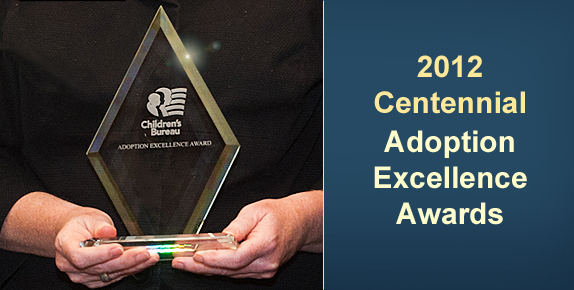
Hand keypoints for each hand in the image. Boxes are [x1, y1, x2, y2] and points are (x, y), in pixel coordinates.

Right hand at [54, 208, 158, 287]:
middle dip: (125, 260)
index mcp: (65, 246)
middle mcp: (70, 265)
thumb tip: (109, 232)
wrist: (76, 231)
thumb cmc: (82, 224)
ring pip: (109, 274)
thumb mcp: (90, 217)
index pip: (81, 257)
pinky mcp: (94, 279)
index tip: (119, 248)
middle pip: (99, 268)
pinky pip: (113, 277)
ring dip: (132, 266)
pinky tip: (143, 262)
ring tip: (149, 257)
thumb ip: (100, 226)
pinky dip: (130, 270)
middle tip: (143, 252)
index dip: (101, 255)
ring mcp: (82, 275)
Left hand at [172, 190, 322, 278]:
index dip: (214, 259)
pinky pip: (236, 273)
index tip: (196, 256)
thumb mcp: (256, 211)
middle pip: (229, 269)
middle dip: (200, 267)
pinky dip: (218, 269)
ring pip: (230, 274)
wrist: (299, 223)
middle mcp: (266, 262)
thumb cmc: (279, 215)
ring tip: (185, 262)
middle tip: (180, 261)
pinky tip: (203, 265)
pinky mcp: (261, 272)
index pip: (235, 258)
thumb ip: (237, 226)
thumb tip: (220, 238)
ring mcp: (264, 270)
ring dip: (206, 269)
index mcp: (265, 244)